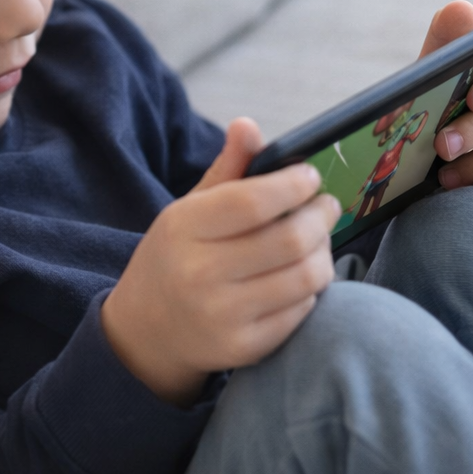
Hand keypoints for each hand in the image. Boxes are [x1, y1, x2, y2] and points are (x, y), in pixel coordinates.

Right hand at [100, 119, 340, 406]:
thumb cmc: (176, 255)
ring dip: (323, 252)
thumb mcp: (188, 208)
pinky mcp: (245, 349)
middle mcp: (200, 274)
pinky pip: (302, 311)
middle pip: (288, 241)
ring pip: (305, 278)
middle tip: (325, 205)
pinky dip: (311, 287)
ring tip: (317, 239)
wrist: (147, 329)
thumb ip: (226, 168)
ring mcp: (223, 316)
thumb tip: (248, 125)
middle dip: (319, 217)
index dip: (292, 185)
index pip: (252, 202)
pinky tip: (300, 273)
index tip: (309, 176)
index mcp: (183, 229)